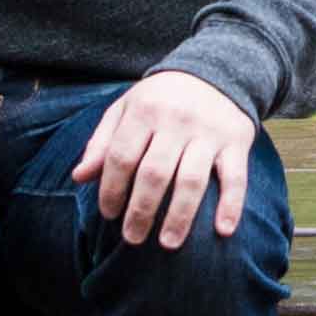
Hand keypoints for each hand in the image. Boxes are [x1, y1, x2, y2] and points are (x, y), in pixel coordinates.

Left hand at [71, 71, 256, 248]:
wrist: (214, 71)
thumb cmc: (161, 99)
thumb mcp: (126, 109)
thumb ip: (103, 142)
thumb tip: (79, 177)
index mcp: (144, 111)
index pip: (122, 156)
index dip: (111, 188)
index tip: (108, 214)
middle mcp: (176, 120)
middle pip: (154, 173)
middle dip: (141, 210)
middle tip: (132, 238)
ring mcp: (208, 132)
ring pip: (191, 179)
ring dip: (179, 216)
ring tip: (167, 243)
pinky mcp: (236, 142)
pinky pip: (235, 177)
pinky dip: (231, 205)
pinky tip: (223, 231)